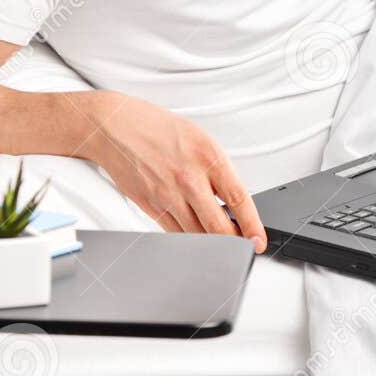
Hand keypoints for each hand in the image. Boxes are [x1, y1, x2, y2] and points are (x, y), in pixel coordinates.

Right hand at [86, 91, 267, 251]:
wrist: (117, 126)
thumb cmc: (160, 129)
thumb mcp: (200, 139)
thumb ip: (218, 169)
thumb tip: (233, 200)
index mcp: (208, 157)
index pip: (238, 198)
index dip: (252, 226)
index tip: (258, 240)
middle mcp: (189, 178)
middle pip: (218, 226)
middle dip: (234, 243)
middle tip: (242, 248)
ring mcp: (168, 194)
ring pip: (197, 234)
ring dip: (211, 242)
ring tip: (219, 240)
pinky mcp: (150, 205)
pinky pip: (174, 232)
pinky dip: (187, 237)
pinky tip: (194, 234)